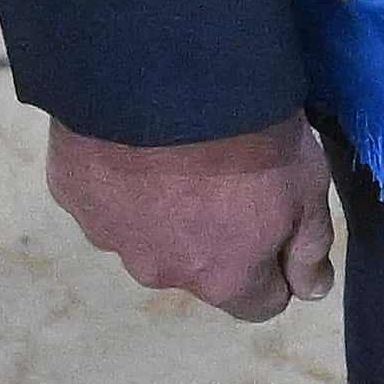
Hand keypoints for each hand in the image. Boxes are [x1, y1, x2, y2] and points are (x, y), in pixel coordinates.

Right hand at [47, 115, 333, 318]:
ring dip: (163, 207)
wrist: (168, 81)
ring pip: (147, 234)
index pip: (258, 303)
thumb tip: (310, 291)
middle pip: (199, 268)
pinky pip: (105, 197)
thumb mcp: (308, 187)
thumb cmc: (252, 136)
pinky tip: (136, 138)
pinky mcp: (73, 197)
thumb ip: (309, 246)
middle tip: (226, 174)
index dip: (275, 267)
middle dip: (214, 234)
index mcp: (224, 279)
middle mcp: (162, 273)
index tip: (277, 225)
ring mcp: (110, 236)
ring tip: (179, 151)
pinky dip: (122, 178)